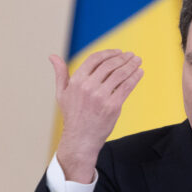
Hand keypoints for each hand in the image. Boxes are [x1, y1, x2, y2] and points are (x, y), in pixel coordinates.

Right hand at [51, 50, 142, 182]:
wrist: (81, 139)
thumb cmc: (72, 116)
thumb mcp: (62, 93)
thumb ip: (60, 73)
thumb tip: (52, 56)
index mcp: (76, 81)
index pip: (94, 59)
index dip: (108, 53)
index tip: (118, 52)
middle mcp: (88, 87)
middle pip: (109, 65)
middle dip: (123, 58)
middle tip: (131, 55)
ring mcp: (101, 96)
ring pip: (120, 74)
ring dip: (131, 65)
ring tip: (138, 60)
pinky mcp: (113, 106)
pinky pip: (126, 87)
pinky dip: (135, 77)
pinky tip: (139, 72)